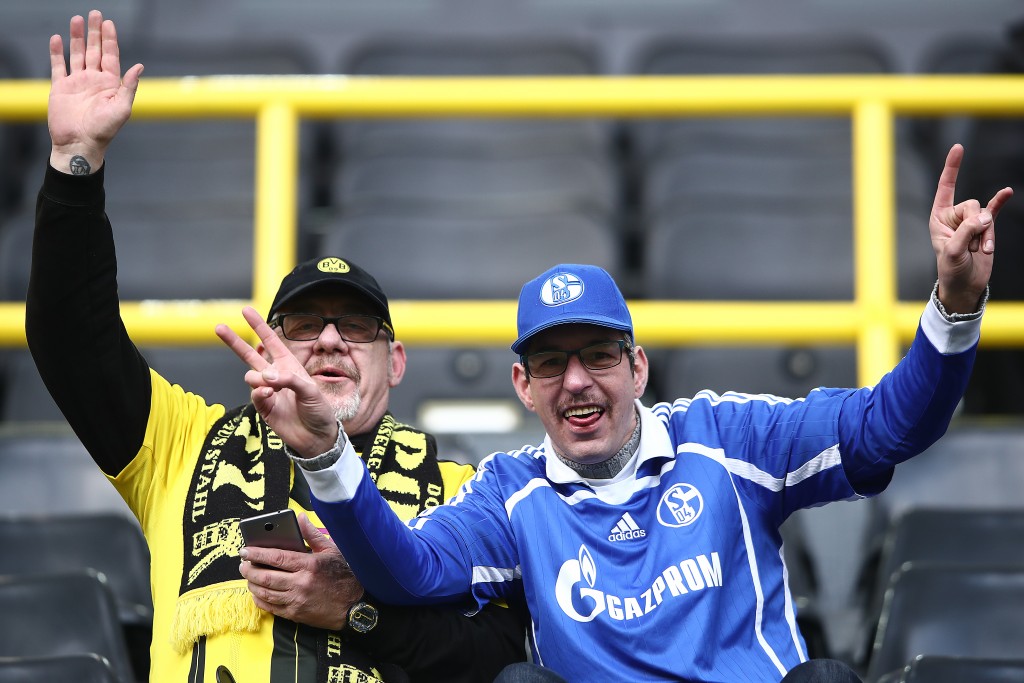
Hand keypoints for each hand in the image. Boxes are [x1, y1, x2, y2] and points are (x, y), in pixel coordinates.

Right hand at [48, 10, 142, 173]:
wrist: (80, 144)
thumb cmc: (104, 130)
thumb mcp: (122, 108)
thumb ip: (129, 86)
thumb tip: (139, 66)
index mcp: (110, 84)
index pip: (111, 56)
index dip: (110, 39)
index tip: (109, 23)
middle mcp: (94, 80)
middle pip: (94, 50)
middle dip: (95, 32)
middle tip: (95, 14)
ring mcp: (77, 83)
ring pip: (77, 54)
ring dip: (77, 37)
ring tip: (77, 20)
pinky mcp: (61, 88)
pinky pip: (58, 66)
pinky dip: (57, 53)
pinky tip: (57, 39)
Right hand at [216, 306, 338, 456]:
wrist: (317, 437)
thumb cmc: (319, 410)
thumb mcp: (311, 390)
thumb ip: (289, 380)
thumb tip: (266, 377)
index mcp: (289, 365)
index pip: (271, 341)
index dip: (259, 326)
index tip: (246, 310)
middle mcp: (276, 375)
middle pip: (250, 355)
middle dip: (234, 342)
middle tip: (218, 327)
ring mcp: (267, 391)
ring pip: (250, 376)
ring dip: (258, 378)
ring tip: (272, 386)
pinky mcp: (263, 407)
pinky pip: (254, 394)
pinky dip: (260, 392)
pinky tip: (270, 394)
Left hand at [239, 514, 363, 629]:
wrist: (355, 605)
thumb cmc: (345, 575)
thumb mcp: (331, 550)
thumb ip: (312, 534)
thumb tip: (299, 518)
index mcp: (309, 565)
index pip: (276, 557)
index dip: (257, 553)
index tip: (245, 551)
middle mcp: (300, 583)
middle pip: (266, 576)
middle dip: (249, 569)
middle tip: (243, 564)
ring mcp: (297, 601)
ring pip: (265, 592)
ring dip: (252, 584)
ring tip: (248, 576)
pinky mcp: (296, 614)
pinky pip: (271, 607)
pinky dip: (259, 599)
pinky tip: (257, 592)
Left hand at [930, 144, 1012, 312]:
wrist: (966, 284)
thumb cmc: (951, 269)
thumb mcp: (952, 252)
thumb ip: (967, 231)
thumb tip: (985, 217)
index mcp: (938, 217)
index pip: (944, 188)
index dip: (952, 168)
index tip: (959, 147)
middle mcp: (954, 216)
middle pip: (971, 204)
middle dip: (974, 225)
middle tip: (970, 246)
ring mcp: (971, 220)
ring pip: (985, 214)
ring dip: (986, 235)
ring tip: (979, 251)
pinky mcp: (986, 227)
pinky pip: (995, 210)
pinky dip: (1000, 201)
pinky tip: (1007, 192)